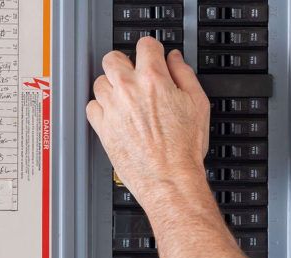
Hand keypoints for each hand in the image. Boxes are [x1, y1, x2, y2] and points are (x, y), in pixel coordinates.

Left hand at [86, 37, 210, 211]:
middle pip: (113, 58)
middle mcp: (128, 90)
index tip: (153, 56)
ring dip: (111, 86)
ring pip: (99, 82)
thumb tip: (175, 60)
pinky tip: (115, 114)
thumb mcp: (198, 104)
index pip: (145, 45)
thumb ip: (185, 75)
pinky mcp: (102, 128)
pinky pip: (91, 106)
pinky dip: (101, 108)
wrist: (169, 179)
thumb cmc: (184, 149)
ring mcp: (112, 108)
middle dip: (124, 63)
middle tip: (134, 74)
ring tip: (125, 98)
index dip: (152, 50)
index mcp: (153, 79)